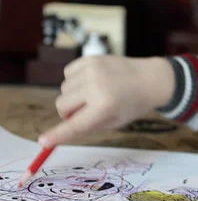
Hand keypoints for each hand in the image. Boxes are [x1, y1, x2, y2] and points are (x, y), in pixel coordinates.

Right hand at [39, 55, 173, 146]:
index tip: (44, 141)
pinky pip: (68, 74)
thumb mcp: (114, 122)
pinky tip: (92, 81)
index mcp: (105, 107)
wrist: (150, 79)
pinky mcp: (91, 59)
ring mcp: (93, 71)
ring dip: (74, 95)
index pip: (74, 124)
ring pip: (64, 89)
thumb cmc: (132, 104)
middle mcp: (96, 87)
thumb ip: (87, 126)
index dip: (57, 134)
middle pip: (62, 105)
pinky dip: (75, 80)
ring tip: (95, 93)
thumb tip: (60, 131)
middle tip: (84, 111)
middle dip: (68, 112)